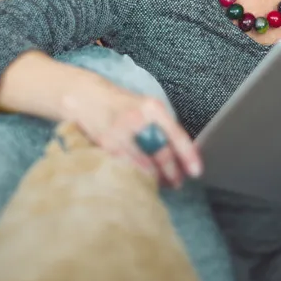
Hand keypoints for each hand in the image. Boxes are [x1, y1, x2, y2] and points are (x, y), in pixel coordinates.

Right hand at [59, 73, 201, 188]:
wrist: (84, 97)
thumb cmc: (122, 104)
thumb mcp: (146, 108)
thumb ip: (163, 128)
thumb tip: (184, 152)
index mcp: (152, 108)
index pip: (175, 134)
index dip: (188, 155)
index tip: (197, 171)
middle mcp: (136, 120)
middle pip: (160, 153)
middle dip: (172, 172)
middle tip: (179, 182)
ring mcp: (119, 134)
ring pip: (143, 165)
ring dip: (155, 178)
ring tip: (163, 184)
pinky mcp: (104, 147)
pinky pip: (126, 168)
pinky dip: (136, 176)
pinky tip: (142, 181)